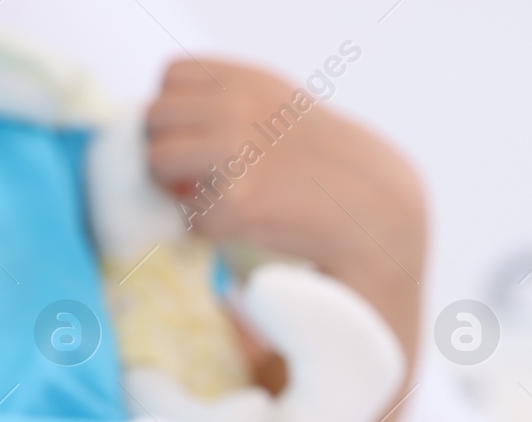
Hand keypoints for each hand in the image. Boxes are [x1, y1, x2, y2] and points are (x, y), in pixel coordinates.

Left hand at [144, 58, 425, 341]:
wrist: (377, 213)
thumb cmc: (327, 171)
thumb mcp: (283, 112)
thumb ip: (231, 107)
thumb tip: (164, 131)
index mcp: (250, 80)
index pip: (171, 79)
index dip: (175, 117)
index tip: (196, 144)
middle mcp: (239, 105)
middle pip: (154, 119)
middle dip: (167, 155)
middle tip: (197, 182)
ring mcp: (237, 150)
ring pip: (156, 162)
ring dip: (176, 190)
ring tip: (213, 205)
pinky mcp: (240, 201)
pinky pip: (188, 216)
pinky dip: (206, 231)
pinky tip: (241, 230)